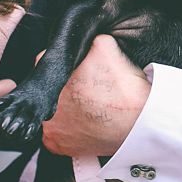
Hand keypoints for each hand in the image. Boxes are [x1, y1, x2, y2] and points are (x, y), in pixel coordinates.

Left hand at [41, 35, 150, 157]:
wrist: (137, 123)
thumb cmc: (123, 90)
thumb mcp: (105, 45)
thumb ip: (88, 39)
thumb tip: (85, 37)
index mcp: (51, 74)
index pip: (54, 61)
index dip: (73, 64)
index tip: (87, 70)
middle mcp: (44, 102)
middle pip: (53, 87)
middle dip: (69, 86)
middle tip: (91, 88)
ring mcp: (48, 125)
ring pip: (55, 110)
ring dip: (69, 107)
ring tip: (92, 106)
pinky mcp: (56, 144)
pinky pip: (59, 132)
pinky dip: (71, 128)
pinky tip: (87, 122)